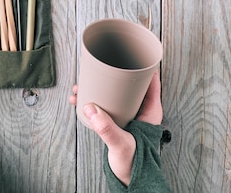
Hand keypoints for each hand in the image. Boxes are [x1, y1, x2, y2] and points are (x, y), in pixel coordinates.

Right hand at [69, 71, 161, 185]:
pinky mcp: (117, 120)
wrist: (130, 180)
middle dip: (109, 73)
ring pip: (113, 92)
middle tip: (96, 67)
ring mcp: (127, 114)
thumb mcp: (121, 143)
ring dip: (96, 86)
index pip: (150, 79)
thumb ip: (107, 128)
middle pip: (127, 82)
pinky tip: (79, 98)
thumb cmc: (135, 163)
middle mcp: (139, 108)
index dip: (141, 64)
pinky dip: (93, 99)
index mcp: (150, 109)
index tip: (129, 51)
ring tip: (80, 85)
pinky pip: (105, 104)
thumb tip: (90, 108)